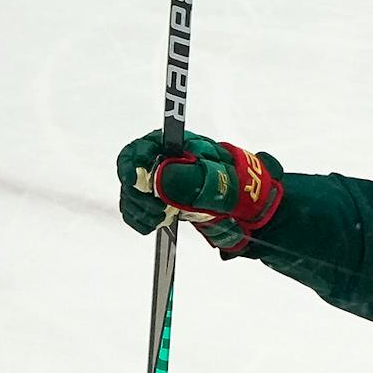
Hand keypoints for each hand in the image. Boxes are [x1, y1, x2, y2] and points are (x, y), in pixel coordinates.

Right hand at [116, 130, 284, 249]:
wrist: (242, 202)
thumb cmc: (232, 183)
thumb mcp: (216, 179)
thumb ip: (190, 177)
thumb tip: (162, 178)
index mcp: (172, 146)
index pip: (139, 149)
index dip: (131, 165)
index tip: (132, 182)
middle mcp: (160, 161)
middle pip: (130, 174)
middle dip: (139, 195)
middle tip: (159, 210)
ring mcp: (156, 181)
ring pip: (131, 194)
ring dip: (140, 210)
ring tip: (162, 219)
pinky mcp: (157, 200)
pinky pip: (136, 209)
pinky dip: (140, 220)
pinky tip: (154, 225)